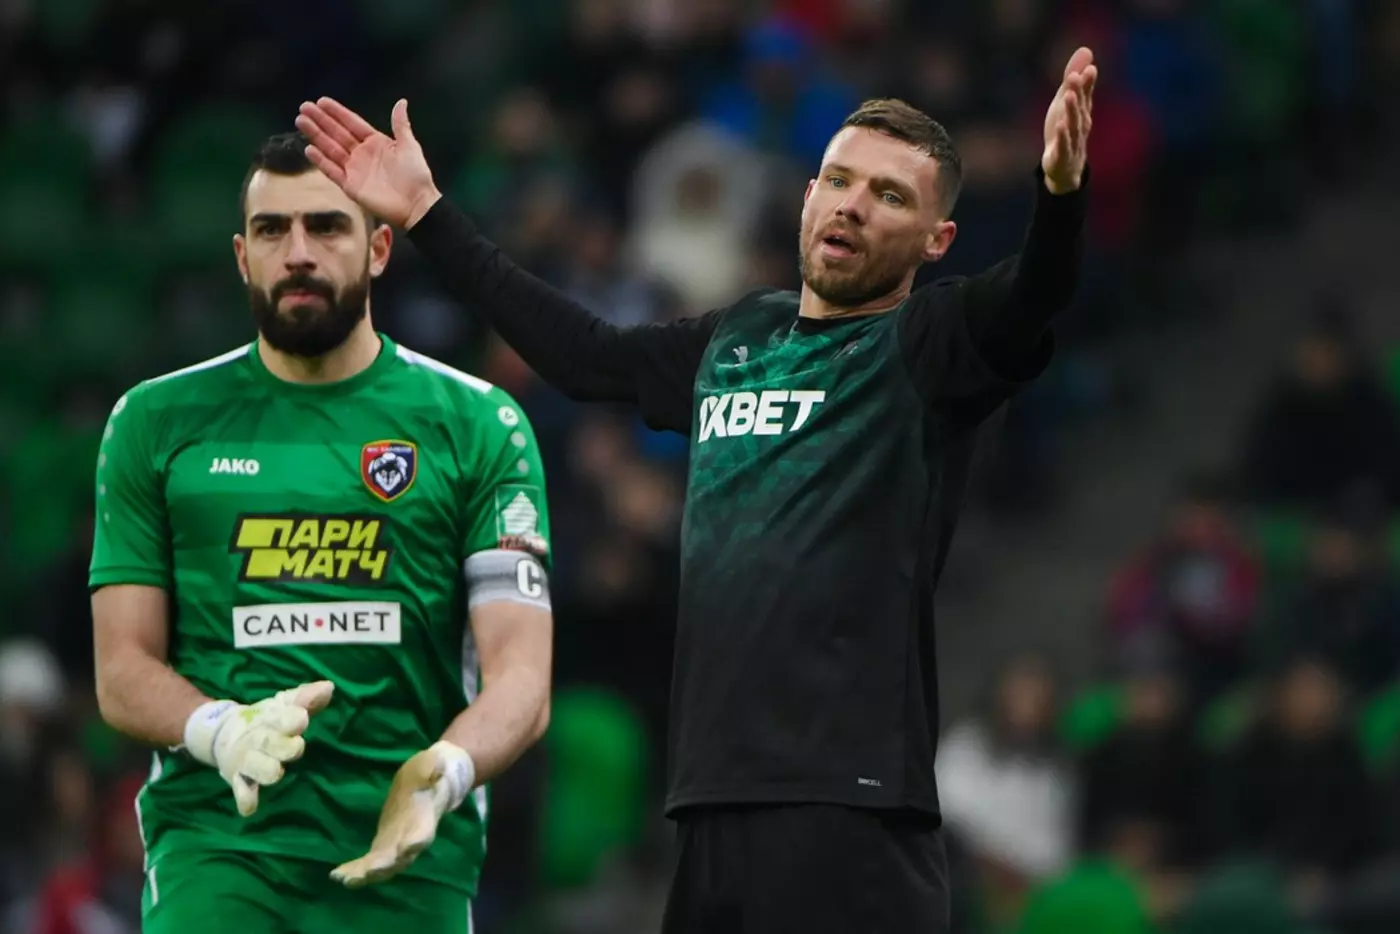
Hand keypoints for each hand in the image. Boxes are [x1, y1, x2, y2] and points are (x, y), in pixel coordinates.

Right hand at [183, 681, 334, 816]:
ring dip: (267, 770)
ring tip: (278, 771)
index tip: (303, 719)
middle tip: (297, 745)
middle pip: (269, 742)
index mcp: (271, 718)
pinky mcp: (238, 779)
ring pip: (257, 768)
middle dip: (283, 745)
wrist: (223, 733)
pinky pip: (240, 791)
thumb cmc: (266, 720)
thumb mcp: (283, 705)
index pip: (281, 717)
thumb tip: (329, 687)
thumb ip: (306, 697)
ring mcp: (246, 760)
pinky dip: (244, 799)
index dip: (291, 719)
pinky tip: (250, 807)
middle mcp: (258, 739)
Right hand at [296, 98, 442, 228]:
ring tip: (300, 121)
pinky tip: (309, 149)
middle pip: (337, 134)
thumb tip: (401, 101)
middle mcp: (361, 154)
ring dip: (316, 135)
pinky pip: (332, 171)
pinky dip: (321, 161)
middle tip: (304, 107)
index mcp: (375, 142)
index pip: (352, 123)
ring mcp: (354, 170)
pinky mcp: (350, 186)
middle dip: (320, 121)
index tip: (321, 101)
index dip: (337, 113)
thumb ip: (401, 125)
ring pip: (331, 149)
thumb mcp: (409, 146)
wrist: (416, 205)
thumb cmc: (416, 175)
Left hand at [331, 741, 475, 887]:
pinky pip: (371, 864)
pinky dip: (357, 871)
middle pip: (399, 858)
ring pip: (384, 866)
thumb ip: (431, 767)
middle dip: (383, 866)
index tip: (407, 848)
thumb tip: (437, 765)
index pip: (422, 833)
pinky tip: (337, 875)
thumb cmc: (429, 773)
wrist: (430, 785)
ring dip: (366, 874)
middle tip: (366, 872)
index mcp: (424, 818)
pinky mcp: (384, 847)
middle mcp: (412, 838)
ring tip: (345, 879)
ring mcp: (397, 845)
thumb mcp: (431, 763)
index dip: (415, 841)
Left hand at [1041, 46, 1096, 193]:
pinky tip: (1059, 125)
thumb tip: (1086, 49)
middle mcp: (1079, 125)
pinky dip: (1062, 136)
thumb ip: (1074, 79)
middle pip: (1078, 107)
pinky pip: (1063, 145)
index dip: (1087, 83)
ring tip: (1068, 95)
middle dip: (1078, 92)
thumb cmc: (1066, 132)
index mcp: (1081, 112)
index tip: (1090, 68)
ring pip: (1072, 124)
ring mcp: (1072, 141)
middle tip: (1074, 76)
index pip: (1085, 95)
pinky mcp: (1061, 156)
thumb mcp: (1066, 103)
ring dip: (1071, 110)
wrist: (1065, 169)